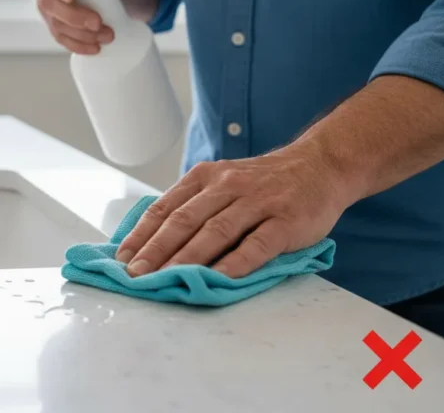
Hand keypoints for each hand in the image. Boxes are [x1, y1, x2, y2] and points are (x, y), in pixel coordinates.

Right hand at [33, 0, 142, 54]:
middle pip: (47, 1)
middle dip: (72, 16)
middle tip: (98, 23)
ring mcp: (51, 2)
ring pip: (55, 22)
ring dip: (80, 34)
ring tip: (108, 35)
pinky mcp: (59, 20)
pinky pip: (60, 36)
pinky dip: (77, 45)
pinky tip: (94, 48)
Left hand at [115, 140, 361, 277]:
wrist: (321, 164)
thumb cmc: (265, 182)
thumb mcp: (224, 181)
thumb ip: (195, 205)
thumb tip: (154, 241)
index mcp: (206, 177)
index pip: (165, 207)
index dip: (142, 234)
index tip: (122, 258)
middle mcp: (228, 186)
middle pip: (184, 220)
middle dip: (156, 250)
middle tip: (136, 275)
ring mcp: (258, 202)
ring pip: (216, 231)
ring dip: (188, 258)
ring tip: (167, 280)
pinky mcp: (286, 221)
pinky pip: (257, 244)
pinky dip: (237, 262)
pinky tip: (220, 279)